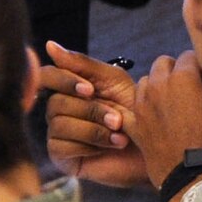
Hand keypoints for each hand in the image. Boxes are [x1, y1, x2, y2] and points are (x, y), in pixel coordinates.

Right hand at [39, 41, 147, 187]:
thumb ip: (83, 63)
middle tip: (118, 119)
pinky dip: (89, 146)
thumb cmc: (135, 111)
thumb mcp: (113, 81)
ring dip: (93, 129)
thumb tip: (49, 45)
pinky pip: (62, 147)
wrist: (154, 147)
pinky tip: (108, 147)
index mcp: (69, 87)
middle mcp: (58, 109)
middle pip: (55, 102)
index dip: (65, 80)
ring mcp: (58, 133)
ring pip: (59, 125)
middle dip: (91, 110)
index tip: (90, 89)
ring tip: (119, 135)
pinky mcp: (61, 156)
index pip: (48, 76)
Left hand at [130, 53, 201, 196]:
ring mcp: (142, 105)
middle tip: (190, 88)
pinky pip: (132, 106)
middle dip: (176, 70)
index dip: (201, 67)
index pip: (189, 56)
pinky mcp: (134, 124)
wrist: (191, 178)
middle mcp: (158, 86)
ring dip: (157, 86)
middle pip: (163, 63)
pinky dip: (142, 108)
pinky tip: (153, 118)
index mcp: (183, 79)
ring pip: (145, 81)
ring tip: (171, 102)